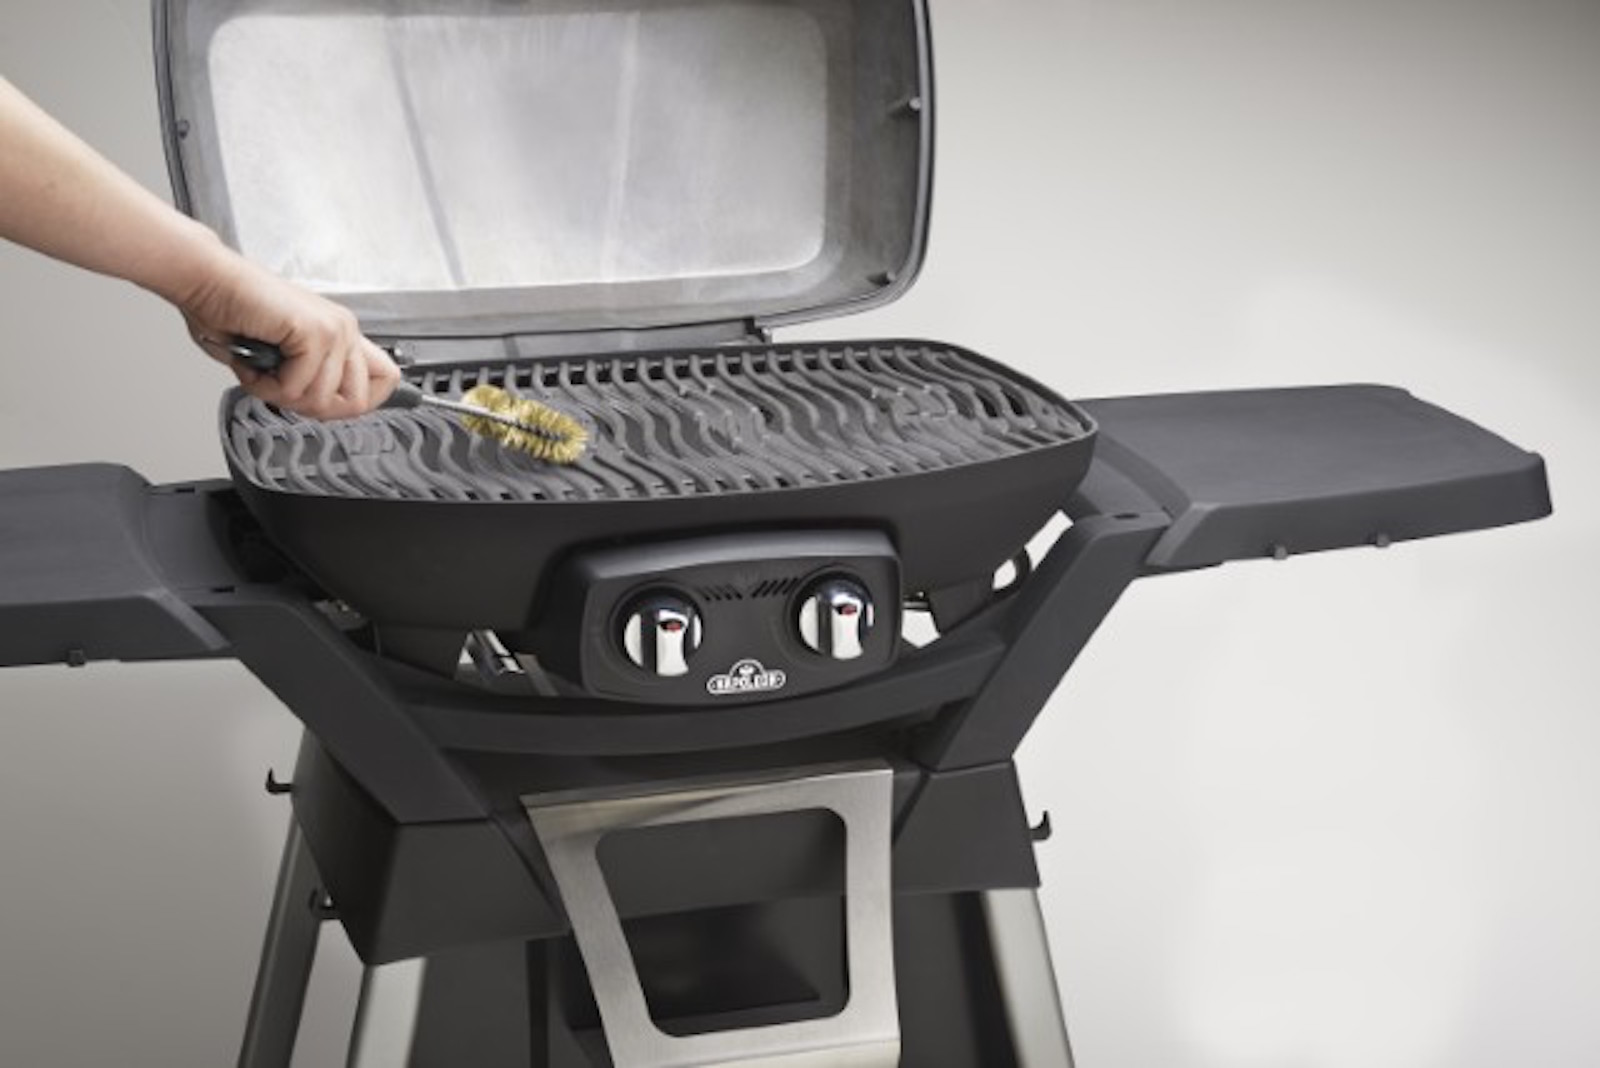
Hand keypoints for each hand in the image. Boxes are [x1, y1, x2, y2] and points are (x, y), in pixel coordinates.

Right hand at [180, 246, 399, 419]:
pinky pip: (295, 388)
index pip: (387, 380)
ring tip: (259, 367)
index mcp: (341, 333)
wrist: (206, 282)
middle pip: (358, 403)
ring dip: (278, 394)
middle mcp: (344, 329)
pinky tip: (252, 360)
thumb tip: (327, 406)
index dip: (356, 403)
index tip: (321, 401)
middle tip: (280, 387)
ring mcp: (334, 330)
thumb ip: (311, 378)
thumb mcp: (281, 356)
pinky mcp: (314, 333)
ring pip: (321, 400)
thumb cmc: (232, 314)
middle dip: (311, 407)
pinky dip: (264, 385)